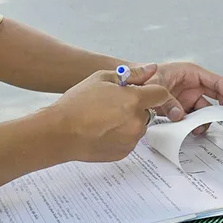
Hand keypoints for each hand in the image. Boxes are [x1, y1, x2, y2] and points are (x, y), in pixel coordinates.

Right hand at [48, 64, 173, 162]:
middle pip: (148, 111)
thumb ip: (133, 74)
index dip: (154, 91)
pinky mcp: (123, 153)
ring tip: (104, 118)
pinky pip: (129, 140)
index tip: (146, 92)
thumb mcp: (102, 78)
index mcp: (134, 101)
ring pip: (138, 126)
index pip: (161, 94)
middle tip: (114, 104)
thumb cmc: (77, 104)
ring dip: (128, 121)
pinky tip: (102, 130)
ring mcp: (131, 140)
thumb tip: (150, 69)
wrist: (60, 132)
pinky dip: (121, 135)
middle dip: (136, 106)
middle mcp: (136, 122)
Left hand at [147, 62, 222, 131]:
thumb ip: (167, 100)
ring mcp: (188, 97)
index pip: (217, 81)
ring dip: (204, 121)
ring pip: (204, 111)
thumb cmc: (145, 76)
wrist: (133, 84)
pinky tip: (189, 130)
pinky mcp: (182, 108)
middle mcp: (193, 85)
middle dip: (222, 108)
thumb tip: (179, 115)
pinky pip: (193, 118)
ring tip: (197, 129)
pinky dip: (193, 125)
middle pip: (216, 96)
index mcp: (191, 73)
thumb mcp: (154, 85)